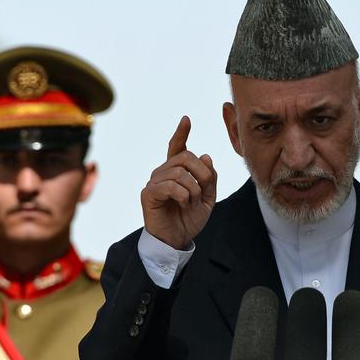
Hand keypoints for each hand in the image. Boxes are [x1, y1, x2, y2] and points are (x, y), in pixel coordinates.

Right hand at [141, 116, 216, 249]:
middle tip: (203, 191)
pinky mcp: (149, 194)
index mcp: (176, 172)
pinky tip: (184, 204)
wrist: (177, 240)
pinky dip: (183, 195)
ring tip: (192, 203)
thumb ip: (210, 178)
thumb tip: (206, 156)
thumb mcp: (208, 198)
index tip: (186, 119)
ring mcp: (154, 182)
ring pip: (179, 172)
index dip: (181, 133)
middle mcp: (163, 173)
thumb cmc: (189, 219)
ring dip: (193, 189)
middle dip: (202, 173)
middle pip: (186, 157)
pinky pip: (170, 185)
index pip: (177, 148)